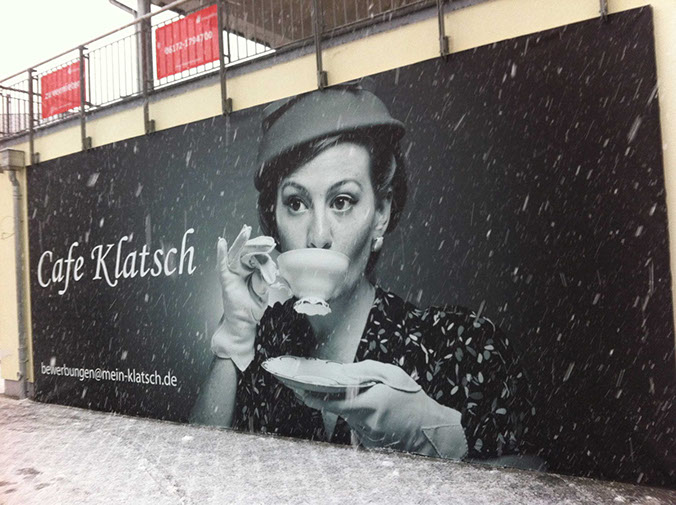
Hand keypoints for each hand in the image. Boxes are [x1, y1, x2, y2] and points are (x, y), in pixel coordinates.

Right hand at [211, 225, 276, 370]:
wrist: (244, 323)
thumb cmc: (253, 308)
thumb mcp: (263, 292)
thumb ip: (263, 280)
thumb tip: (265, 268)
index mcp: (252, 270)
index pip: (258, 256)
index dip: (265, 251)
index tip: (272, 246)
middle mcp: (242, 269)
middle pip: (248, 251)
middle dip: (257, 244)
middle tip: (267, 241)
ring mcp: (233, 273)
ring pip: (237, 254)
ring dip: (241, 242)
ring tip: (245, 231)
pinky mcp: (226, 280)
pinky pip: (222, 265)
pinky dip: (221, 254)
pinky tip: (221, 243)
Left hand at [296, 360, 467, 458]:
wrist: (430, 428)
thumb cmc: (411, 398)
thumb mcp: (390, 375)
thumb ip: (363, 372)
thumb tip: (341, 372)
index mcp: (366, 404)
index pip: (329, 402)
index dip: (310, 396)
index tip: (296, 389)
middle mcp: (363, 423)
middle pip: (338, 408)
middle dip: (334, 398)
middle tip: (332, 387)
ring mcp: (366, 435)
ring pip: (348, 417)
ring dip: (353, 407)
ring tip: (377, 401)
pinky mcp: (370, 443)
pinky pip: (358, 426)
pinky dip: (362, 417)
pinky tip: (380, 412)